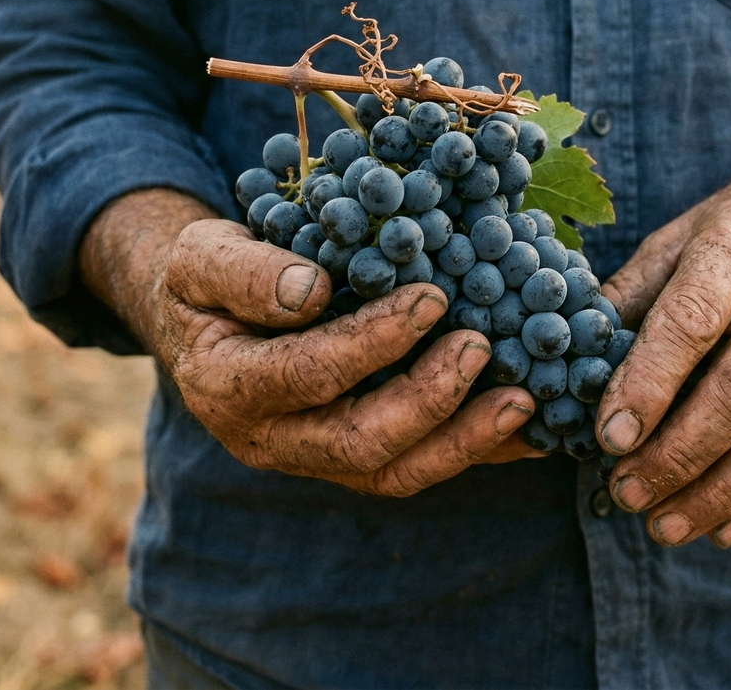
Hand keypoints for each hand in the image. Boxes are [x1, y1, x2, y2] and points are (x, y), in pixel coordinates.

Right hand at [79, 189, 538, 495]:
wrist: (203, 319)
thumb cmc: (207, 278)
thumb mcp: (201, 257)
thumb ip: (243, 272)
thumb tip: (308, 291)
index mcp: (227, 389)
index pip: (306, 376)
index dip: (371, 343)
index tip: (429, 298)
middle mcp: (272, 441)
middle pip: (358, 444)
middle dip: (428, 400)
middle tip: (479, 346)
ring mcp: (316, 459)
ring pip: (395, 473)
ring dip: (463, 442)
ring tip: (522, 399)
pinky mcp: (355, 459)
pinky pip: (419, 467)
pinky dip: (476, 450)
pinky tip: (528, 427)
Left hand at [595, 118, 730, 547]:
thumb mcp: (677, 239)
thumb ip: (628, 297)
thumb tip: (566, 363)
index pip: (691, 323)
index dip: (648, 385)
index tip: (609, 439)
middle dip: (679, 455)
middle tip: (626, 494)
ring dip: (720, 493)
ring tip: (663, 526)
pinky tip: (724, 531)